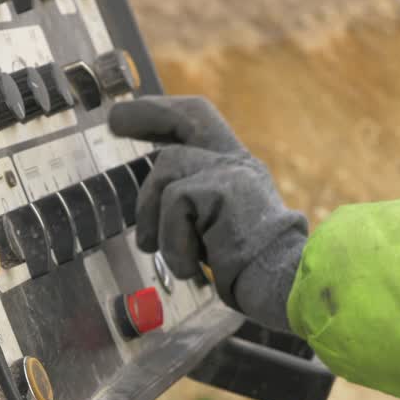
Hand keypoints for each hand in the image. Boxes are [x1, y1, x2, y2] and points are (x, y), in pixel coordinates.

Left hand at [109, 96, 307, 330]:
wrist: (285, 287)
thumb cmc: (252, 273)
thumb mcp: (218, 231)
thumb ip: (194, 211)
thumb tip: (152, 207)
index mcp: (238, 173)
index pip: (201, 126)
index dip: (164, 116)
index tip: (129, 118)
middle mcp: (238, 165)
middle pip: (190, 118)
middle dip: (150, 113)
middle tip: (115, 120)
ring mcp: (232, 173)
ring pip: (167, 169)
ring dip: (151, 216)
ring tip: (162, 252)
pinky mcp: (224, 189)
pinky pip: (174, 204)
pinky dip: (173, 241)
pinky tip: (190, 266)